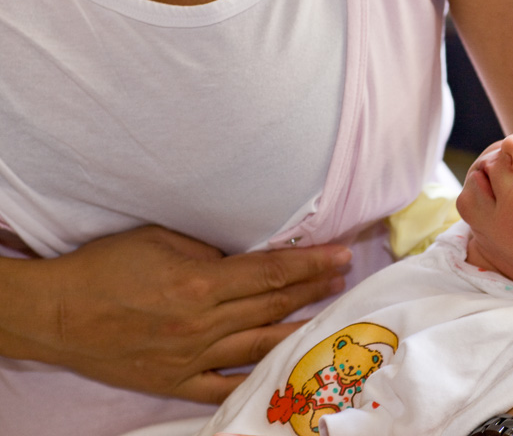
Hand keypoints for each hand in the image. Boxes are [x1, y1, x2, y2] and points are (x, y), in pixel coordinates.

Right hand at [0, 225, 350, 403]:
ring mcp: (192, 357)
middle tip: (343, 276)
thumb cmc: (106, 267)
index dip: (311, 263)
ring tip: (328, 313)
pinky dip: (255, 378)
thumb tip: (246, 261)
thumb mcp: (161, 239)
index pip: (271, 272)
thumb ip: (211, 252)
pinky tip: (284, 369)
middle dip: (314, 288)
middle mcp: (203, 324)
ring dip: (298, 326)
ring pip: (260, 343)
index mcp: (201, 284)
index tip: (340, 255)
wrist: (56, 313)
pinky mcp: (176, 381)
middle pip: (273, 304)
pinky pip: (224, 385)